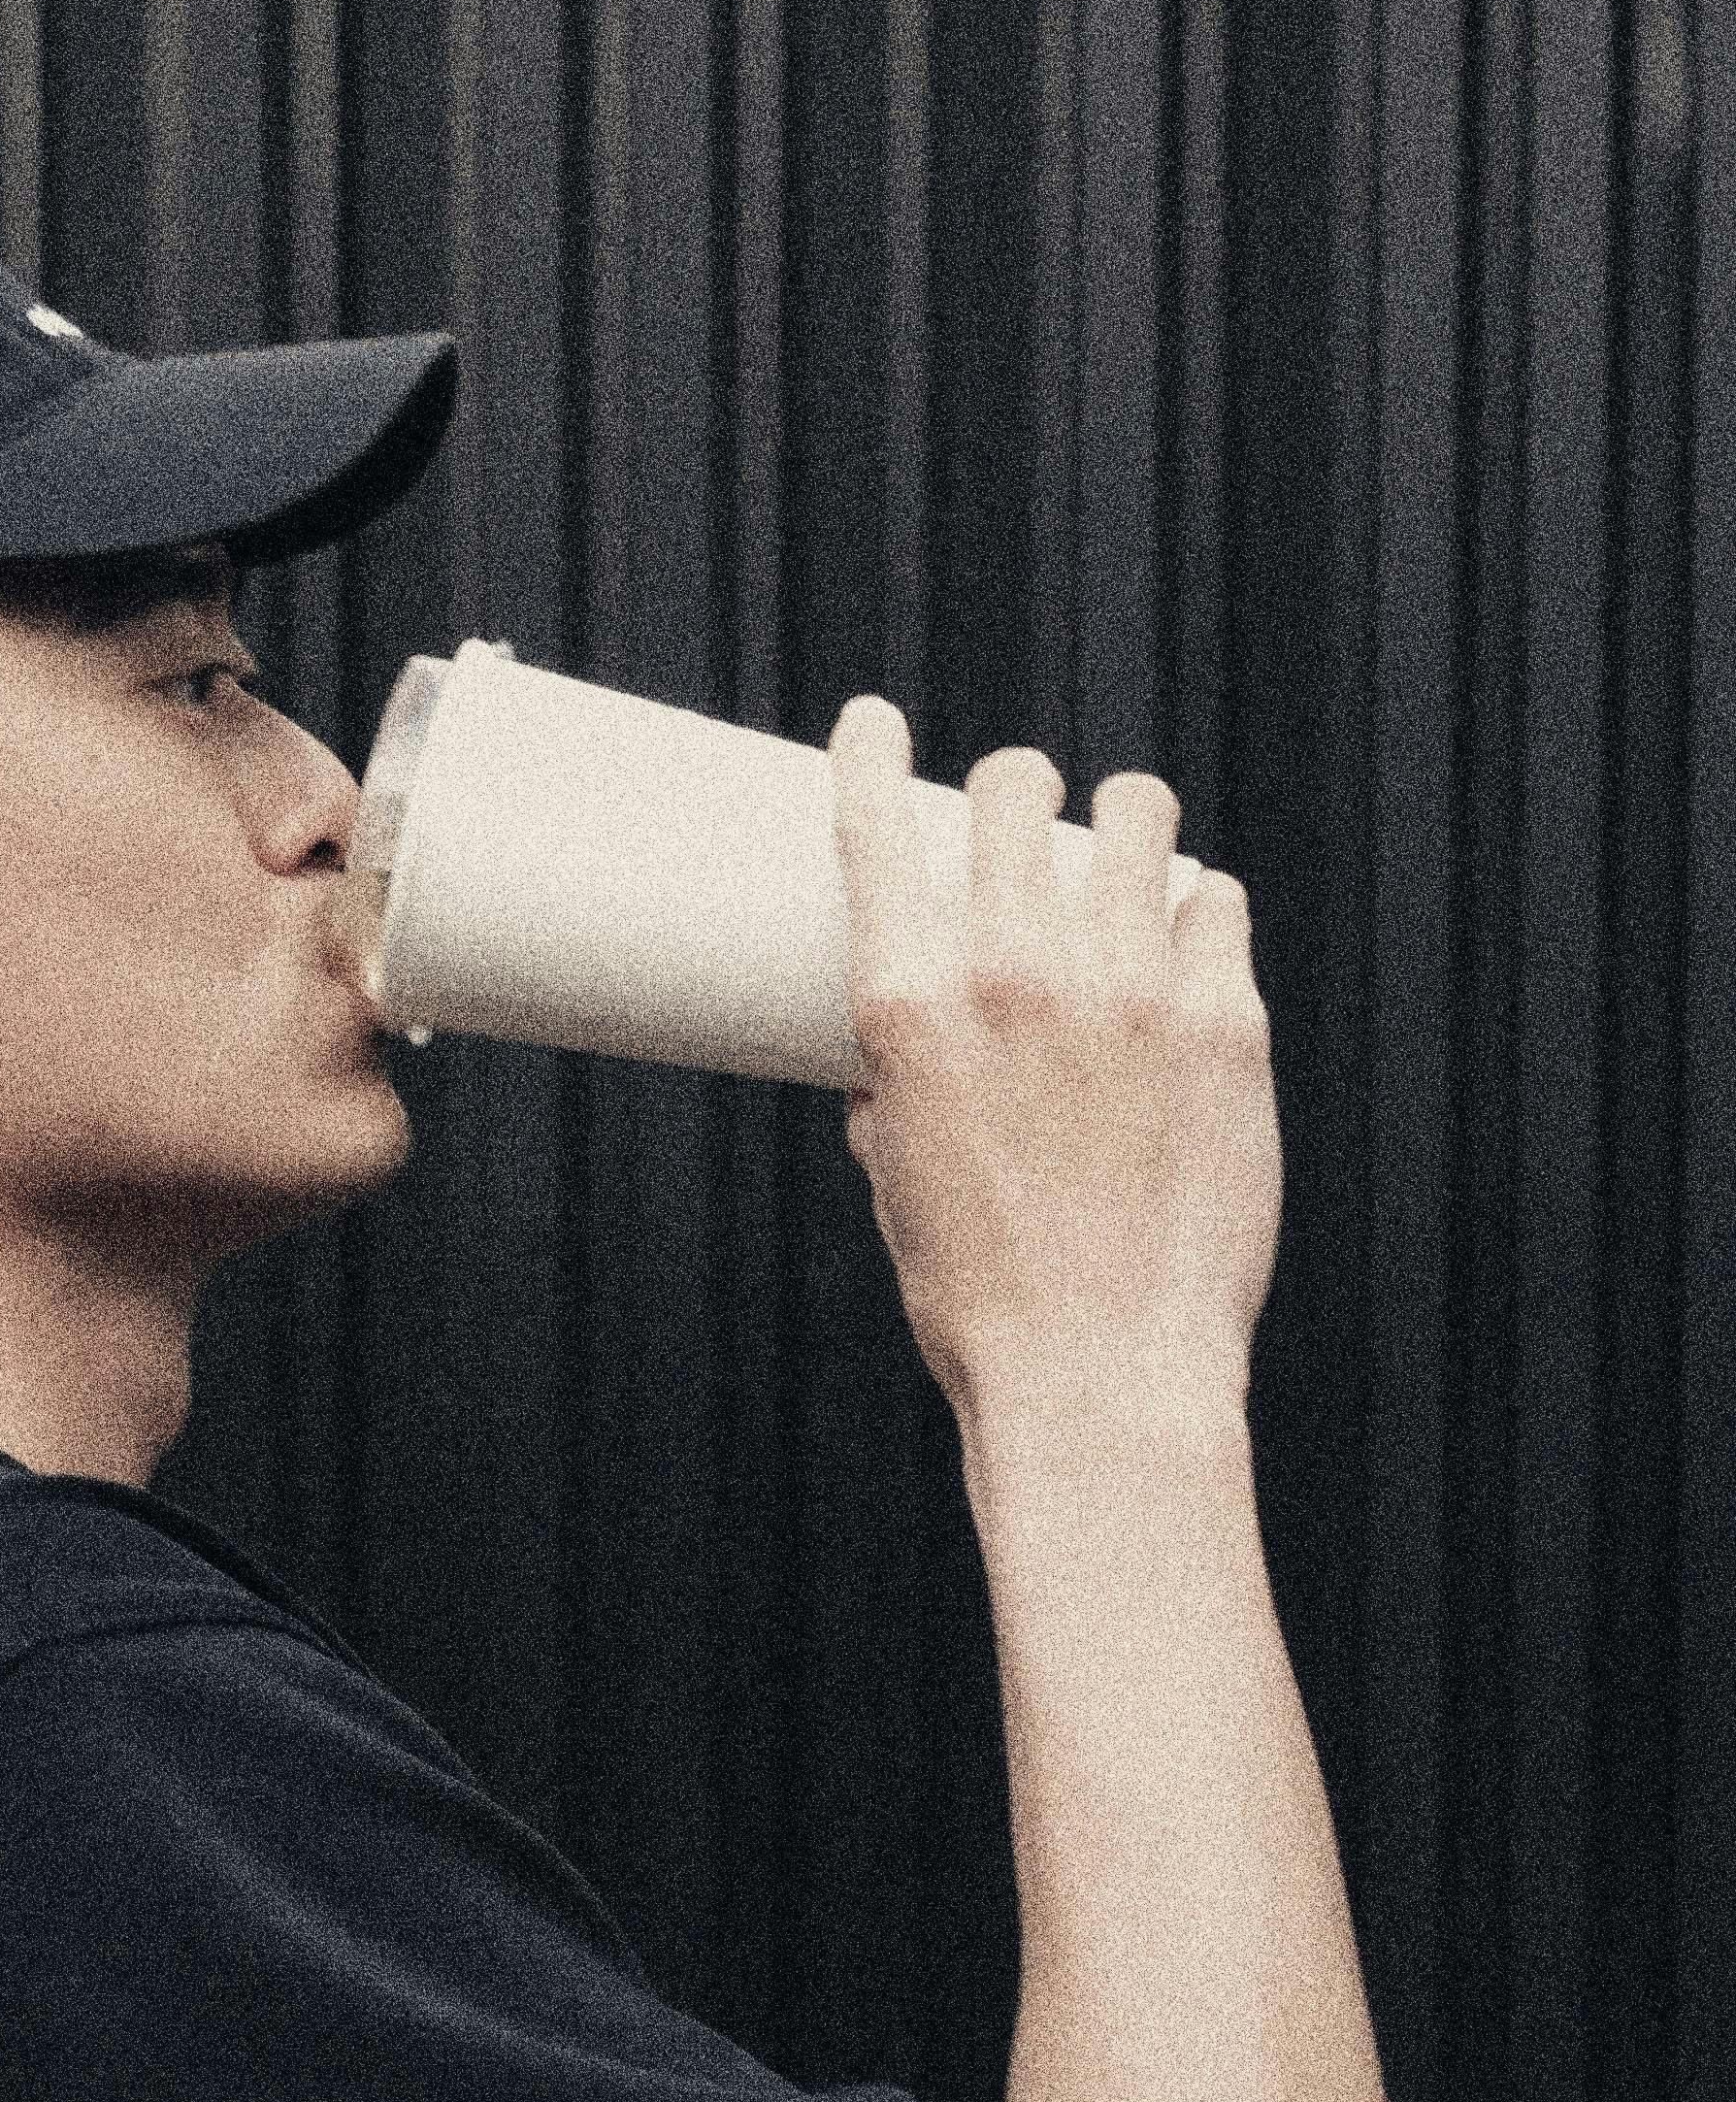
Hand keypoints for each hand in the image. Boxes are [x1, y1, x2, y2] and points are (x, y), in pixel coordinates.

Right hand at [825, 695, 1281, 1424]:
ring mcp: (1133, 987)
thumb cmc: (979, 1300)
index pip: (880, 823)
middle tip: (1023, 816)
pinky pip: (1217, 903)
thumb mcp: (898, 1183)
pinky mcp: (1229, 1019)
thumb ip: (897, 1092)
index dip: (874, 751)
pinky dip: (1195, 915)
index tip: (877, 724)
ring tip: (1120, 865)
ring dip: (1119, 826)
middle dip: (1015, 788)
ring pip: (1137, 815)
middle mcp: (1018, 972)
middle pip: (1023, 784)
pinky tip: (1185, 951)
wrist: (1099, 1377)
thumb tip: (898, 1063)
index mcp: (910, 1007)